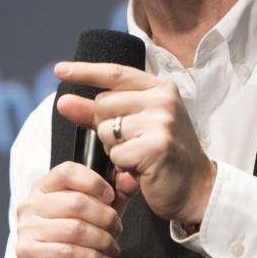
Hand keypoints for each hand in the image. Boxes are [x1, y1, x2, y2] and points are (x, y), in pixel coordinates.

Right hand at [14, 161, 129, 257]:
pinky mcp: (28, 253)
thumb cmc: (73, 241)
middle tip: (117, 229)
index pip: (67, 171)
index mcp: (44, 188)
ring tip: (112, 247)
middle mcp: (31, 205)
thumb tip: (129, 179)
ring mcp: (27, 229)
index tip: (110, 197)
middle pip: (77, 202)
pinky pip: (69, 252)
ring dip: (102, 240)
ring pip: (75, 229)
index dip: (94, 182)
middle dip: (106, 217)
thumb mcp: (96, 214)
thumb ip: (115, 195)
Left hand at [55, 61, 216, 225]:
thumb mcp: (135, 126)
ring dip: (115, 149)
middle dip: (106, 128)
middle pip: (103, 104)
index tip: (59, 70)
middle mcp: (162, 99)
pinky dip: (122, 167)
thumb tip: (63, 102)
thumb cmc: (163, 154)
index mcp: (160, 88)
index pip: (115, 73)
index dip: (85, 71)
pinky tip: (142, 169)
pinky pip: (116, 154)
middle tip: (131, 143)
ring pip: (107, 130)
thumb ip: (98, 113)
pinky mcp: (156, 147)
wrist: (197, 187)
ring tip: (139, 156)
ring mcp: (161, 122)